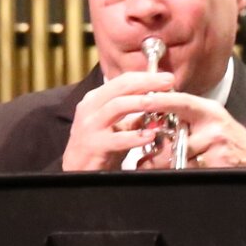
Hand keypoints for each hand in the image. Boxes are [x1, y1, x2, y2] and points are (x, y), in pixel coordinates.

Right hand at [61, 67, 182, 169]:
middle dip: (147, 82)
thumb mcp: (117, 126)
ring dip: (140, 102)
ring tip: (158, 102)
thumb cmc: (99, 146)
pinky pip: (117, 139)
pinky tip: (151, 135)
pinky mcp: (94, 145)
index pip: (122, 81)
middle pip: (120, 87)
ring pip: (116, 106)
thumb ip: (135, 116)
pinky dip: (135, 137)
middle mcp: (90, 108)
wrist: (77, 168)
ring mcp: (90, 126)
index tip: (166, 77)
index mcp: (96, 99)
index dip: (145, 77)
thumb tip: (159, 106)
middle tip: (168, 82)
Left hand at [124, 94, 245, 169]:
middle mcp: (214, 127)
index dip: (162, 100)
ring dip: (175, 166)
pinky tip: (197, 169)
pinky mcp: (221, 164)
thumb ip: (184, 115)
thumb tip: (151, 121)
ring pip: (182, 160)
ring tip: (179, 165)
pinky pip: (193, 171)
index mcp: (209, 111)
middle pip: (177, 140)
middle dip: (161, 153)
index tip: (144, 101)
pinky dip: (188, 173)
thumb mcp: (209, 119)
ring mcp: (219, 146)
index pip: (183, 102)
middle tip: (148, 159)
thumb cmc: (225, 136)